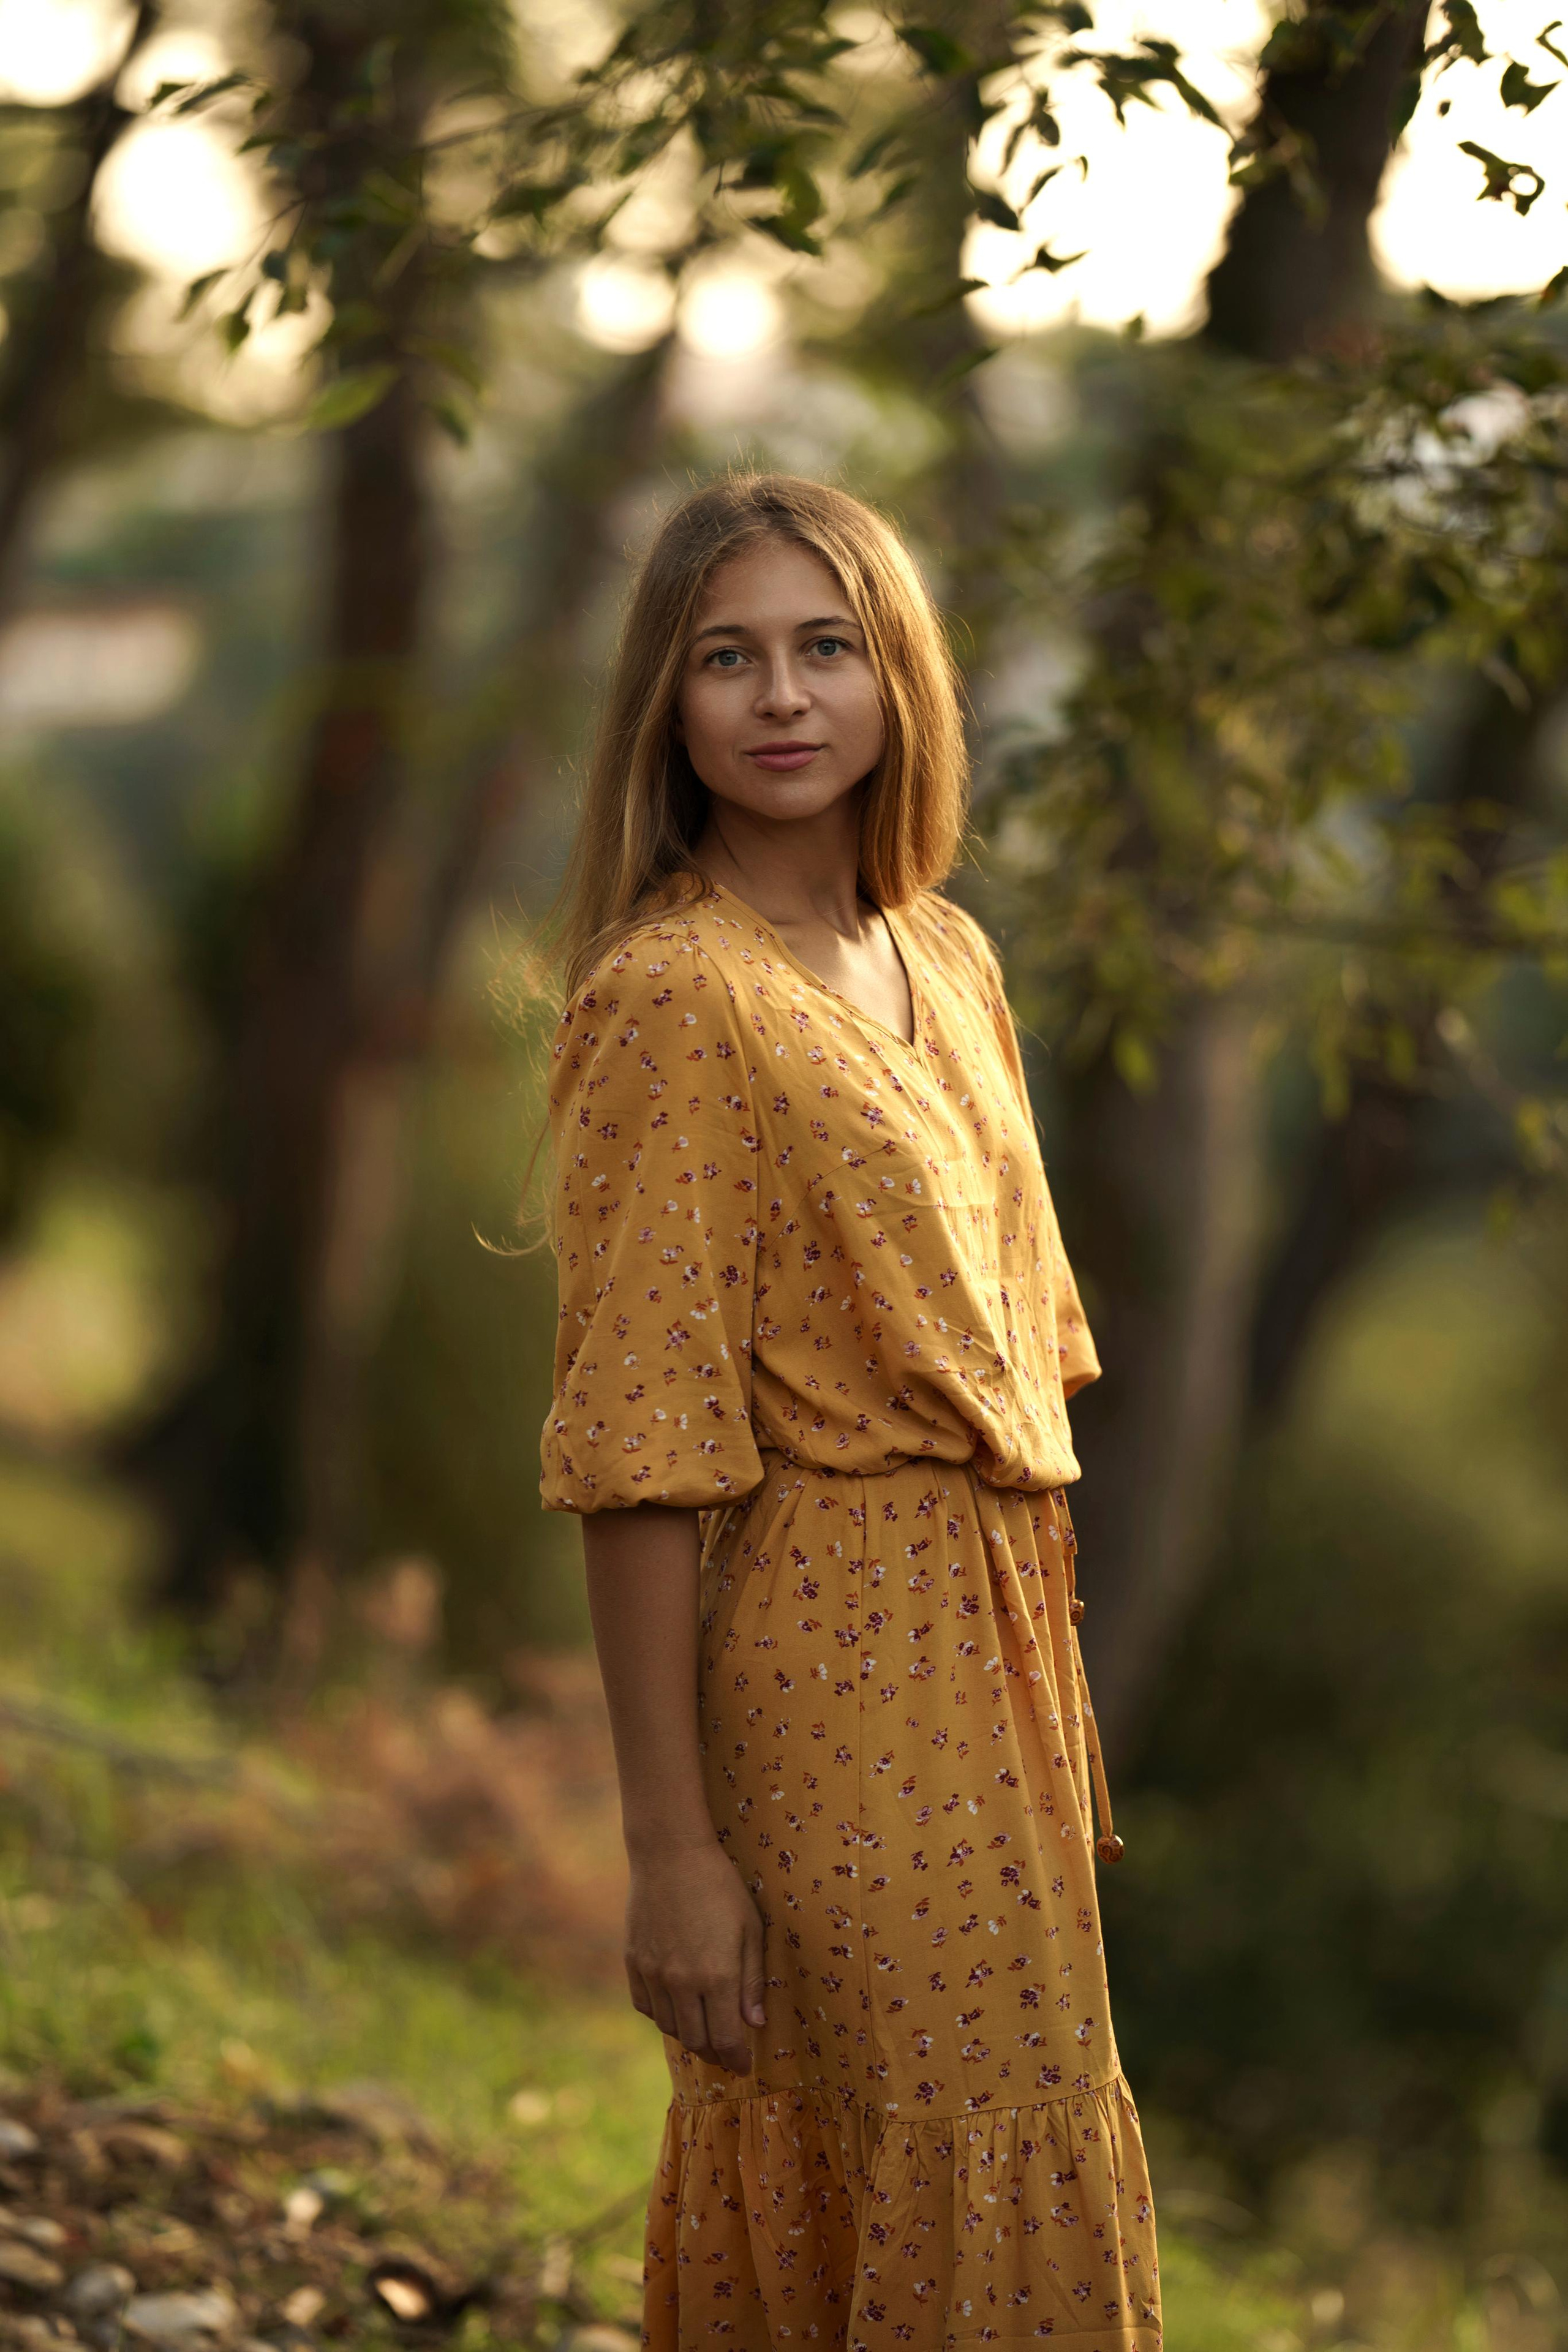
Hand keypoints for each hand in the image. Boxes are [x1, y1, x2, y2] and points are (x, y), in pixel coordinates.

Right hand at [625, 1840, 766, 2073]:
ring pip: (670, 2027)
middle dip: (715, 2053)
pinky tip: (676, 2007)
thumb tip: (756, 2024)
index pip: (726, 2039)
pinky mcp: (634, 1963)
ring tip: (704, 2030)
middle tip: (726, 2053)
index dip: (737, 2059)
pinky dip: (662, 2015)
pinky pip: (646, 2007)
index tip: (744, 2066)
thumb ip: (752, 1980)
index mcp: (717, 1975)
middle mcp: (682, 1982)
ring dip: (689, 2036)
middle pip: (697, 2041)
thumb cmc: (720, 1887)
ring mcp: (653, 1974)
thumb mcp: (750, 1928)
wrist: (670, 1853)